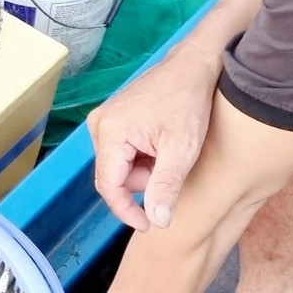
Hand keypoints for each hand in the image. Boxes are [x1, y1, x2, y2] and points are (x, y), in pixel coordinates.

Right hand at [87, 44, 221, 229]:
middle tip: (172, 169)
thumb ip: (166, 187)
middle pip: (114, 176)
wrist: (193, 66)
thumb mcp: (182, 149)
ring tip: (169, 152)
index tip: (149, 225)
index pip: (108, 186)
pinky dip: (142, 157)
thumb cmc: (189, 102)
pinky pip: (121, 152)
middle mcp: (99, 125)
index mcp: (110, 132)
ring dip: (144, 169)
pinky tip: (161, 144)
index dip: (126, 211)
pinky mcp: (113, 118)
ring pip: (119, 166)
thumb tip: (156, 222)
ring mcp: (104, 120)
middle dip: (143, 182)